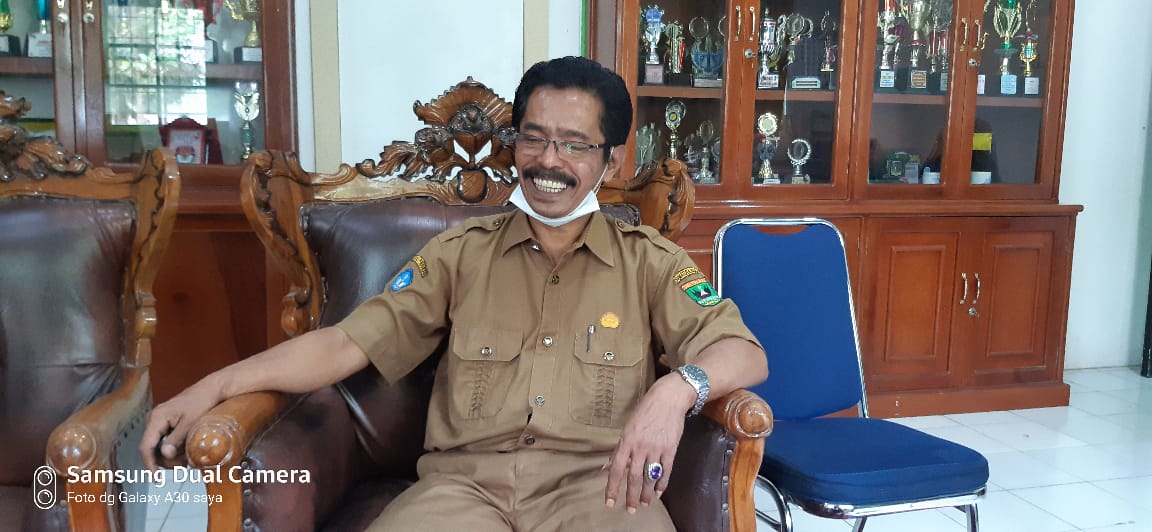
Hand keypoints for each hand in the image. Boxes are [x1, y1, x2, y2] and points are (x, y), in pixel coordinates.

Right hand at [138, 378, 222, 469]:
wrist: (211, 389)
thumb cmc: (202, 402)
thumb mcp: (190, 423)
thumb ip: (176, 440)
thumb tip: (164, 456)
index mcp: (157, 418)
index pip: (145, 446)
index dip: (149, 464)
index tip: (156, 478)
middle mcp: (155, 420)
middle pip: (152, 449)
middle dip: (167, 460)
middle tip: (184, 464)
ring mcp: (161, 422)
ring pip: (160, 448)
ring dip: (173, 456)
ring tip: (189, 456)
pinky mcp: (168, 424)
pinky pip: (167, 442)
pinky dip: (176, 449)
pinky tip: (187, 450)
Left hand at [604, 374, 695, 512]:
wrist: (668, 399)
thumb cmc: (645, 411)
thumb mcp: (628, 428)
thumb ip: (619, 449)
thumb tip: (607, 466)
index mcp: (626, 441)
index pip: (616, 469)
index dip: (612, 487)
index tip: (609, 501)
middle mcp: (640, 447)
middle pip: (633, 477)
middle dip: (630, 496)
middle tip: (629, 510)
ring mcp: (656, 448)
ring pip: (649, 477)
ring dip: (646, 493)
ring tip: (643, 503)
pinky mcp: (671, 449)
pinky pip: (666, 471)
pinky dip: (662, 483)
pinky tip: (658, 492)